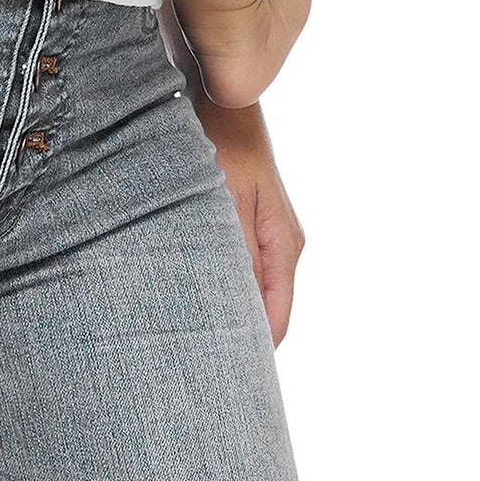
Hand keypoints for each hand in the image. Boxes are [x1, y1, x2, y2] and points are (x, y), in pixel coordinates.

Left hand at [195, 98, 304, 345]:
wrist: (223, 101)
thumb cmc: (221, 146)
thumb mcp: (225, 201)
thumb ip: (238, 253)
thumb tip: (244, 308)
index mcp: (284, 245)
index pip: (278, 319)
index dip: (256, 351)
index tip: (229, 379)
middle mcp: (284, 245)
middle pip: (269, 309)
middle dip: (243, 336)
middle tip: (203, 364)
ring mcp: (271, 234)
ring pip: (255, 288)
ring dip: (231, 308)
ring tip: (194, 336)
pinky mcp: (253, 223)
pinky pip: (244, 267)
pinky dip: (225, 283)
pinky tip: (196, 292)